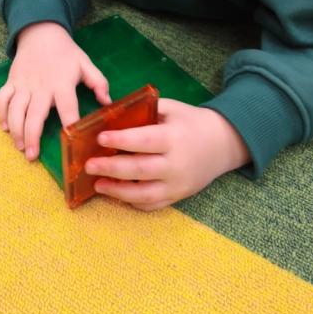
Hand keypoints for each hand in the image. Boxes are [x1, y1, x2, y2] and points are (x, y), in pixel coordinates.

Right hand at [0, 22, 109, 161]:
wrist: (41, 32)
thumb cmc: (65, 52)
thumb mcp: (85, 63)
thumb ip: (98, 82)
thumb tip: (108, 102)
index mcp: (62, 83)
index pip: (67, 106)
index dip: (69, 123)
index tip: (69, 141)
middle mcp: (41, 86)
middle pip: (34, 114)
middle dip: (32, 136)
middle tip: (32, 156)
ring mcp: (23, 84)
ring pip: (15, 110)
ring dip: (16, 130)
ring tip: (20, 146)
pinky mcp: (11, 81)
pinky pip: (2, 99)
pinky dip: (0, 113)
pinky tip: (4, 127)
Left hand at [84, 100, 249, 210]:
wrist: (223, 144)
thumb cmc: (191, 122)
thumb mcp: (171, 108)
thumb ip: (145, 111)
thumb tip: (111, 115)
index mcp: (174, 137)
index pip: (144, 140)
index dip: (121, 140)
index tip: (100, 138)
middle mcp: (176, 164)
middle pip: (140, 170)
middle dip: (111, 168)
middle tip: (89, 165)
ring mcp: (178, 185)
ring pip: (144, 194)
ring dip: (117, 191)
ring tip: (97, 184)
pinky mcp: (178, 197)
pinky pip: (152, 205)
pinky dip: (132, 202)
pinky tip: (116, 194)